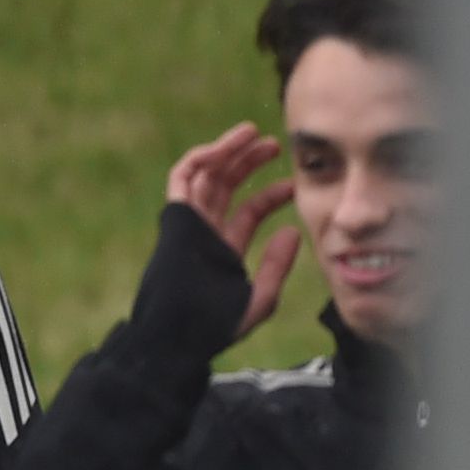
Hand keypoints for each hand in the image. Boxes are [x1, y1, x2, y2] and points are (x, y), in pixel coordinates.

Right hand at [169, 124, 300, 342]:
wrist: (179, 336)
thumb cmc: (217, 327)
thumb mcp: (260, 297)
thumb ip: (276, 266)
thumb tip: (293, 232)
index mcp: (223, 250)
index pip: (248, 213)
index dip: (270, 194)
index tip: (294, 182)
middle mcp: (204, 233)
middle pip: (225, 187)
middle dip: (248, 163)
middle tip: (275, 145)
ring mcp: (188, 224)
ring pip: (205, 176)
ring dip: (226, 152)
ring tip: (252, 133)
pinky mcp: (175, 218)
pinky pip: (181, 180)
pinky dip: (198, 160)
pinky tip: (221, 148)